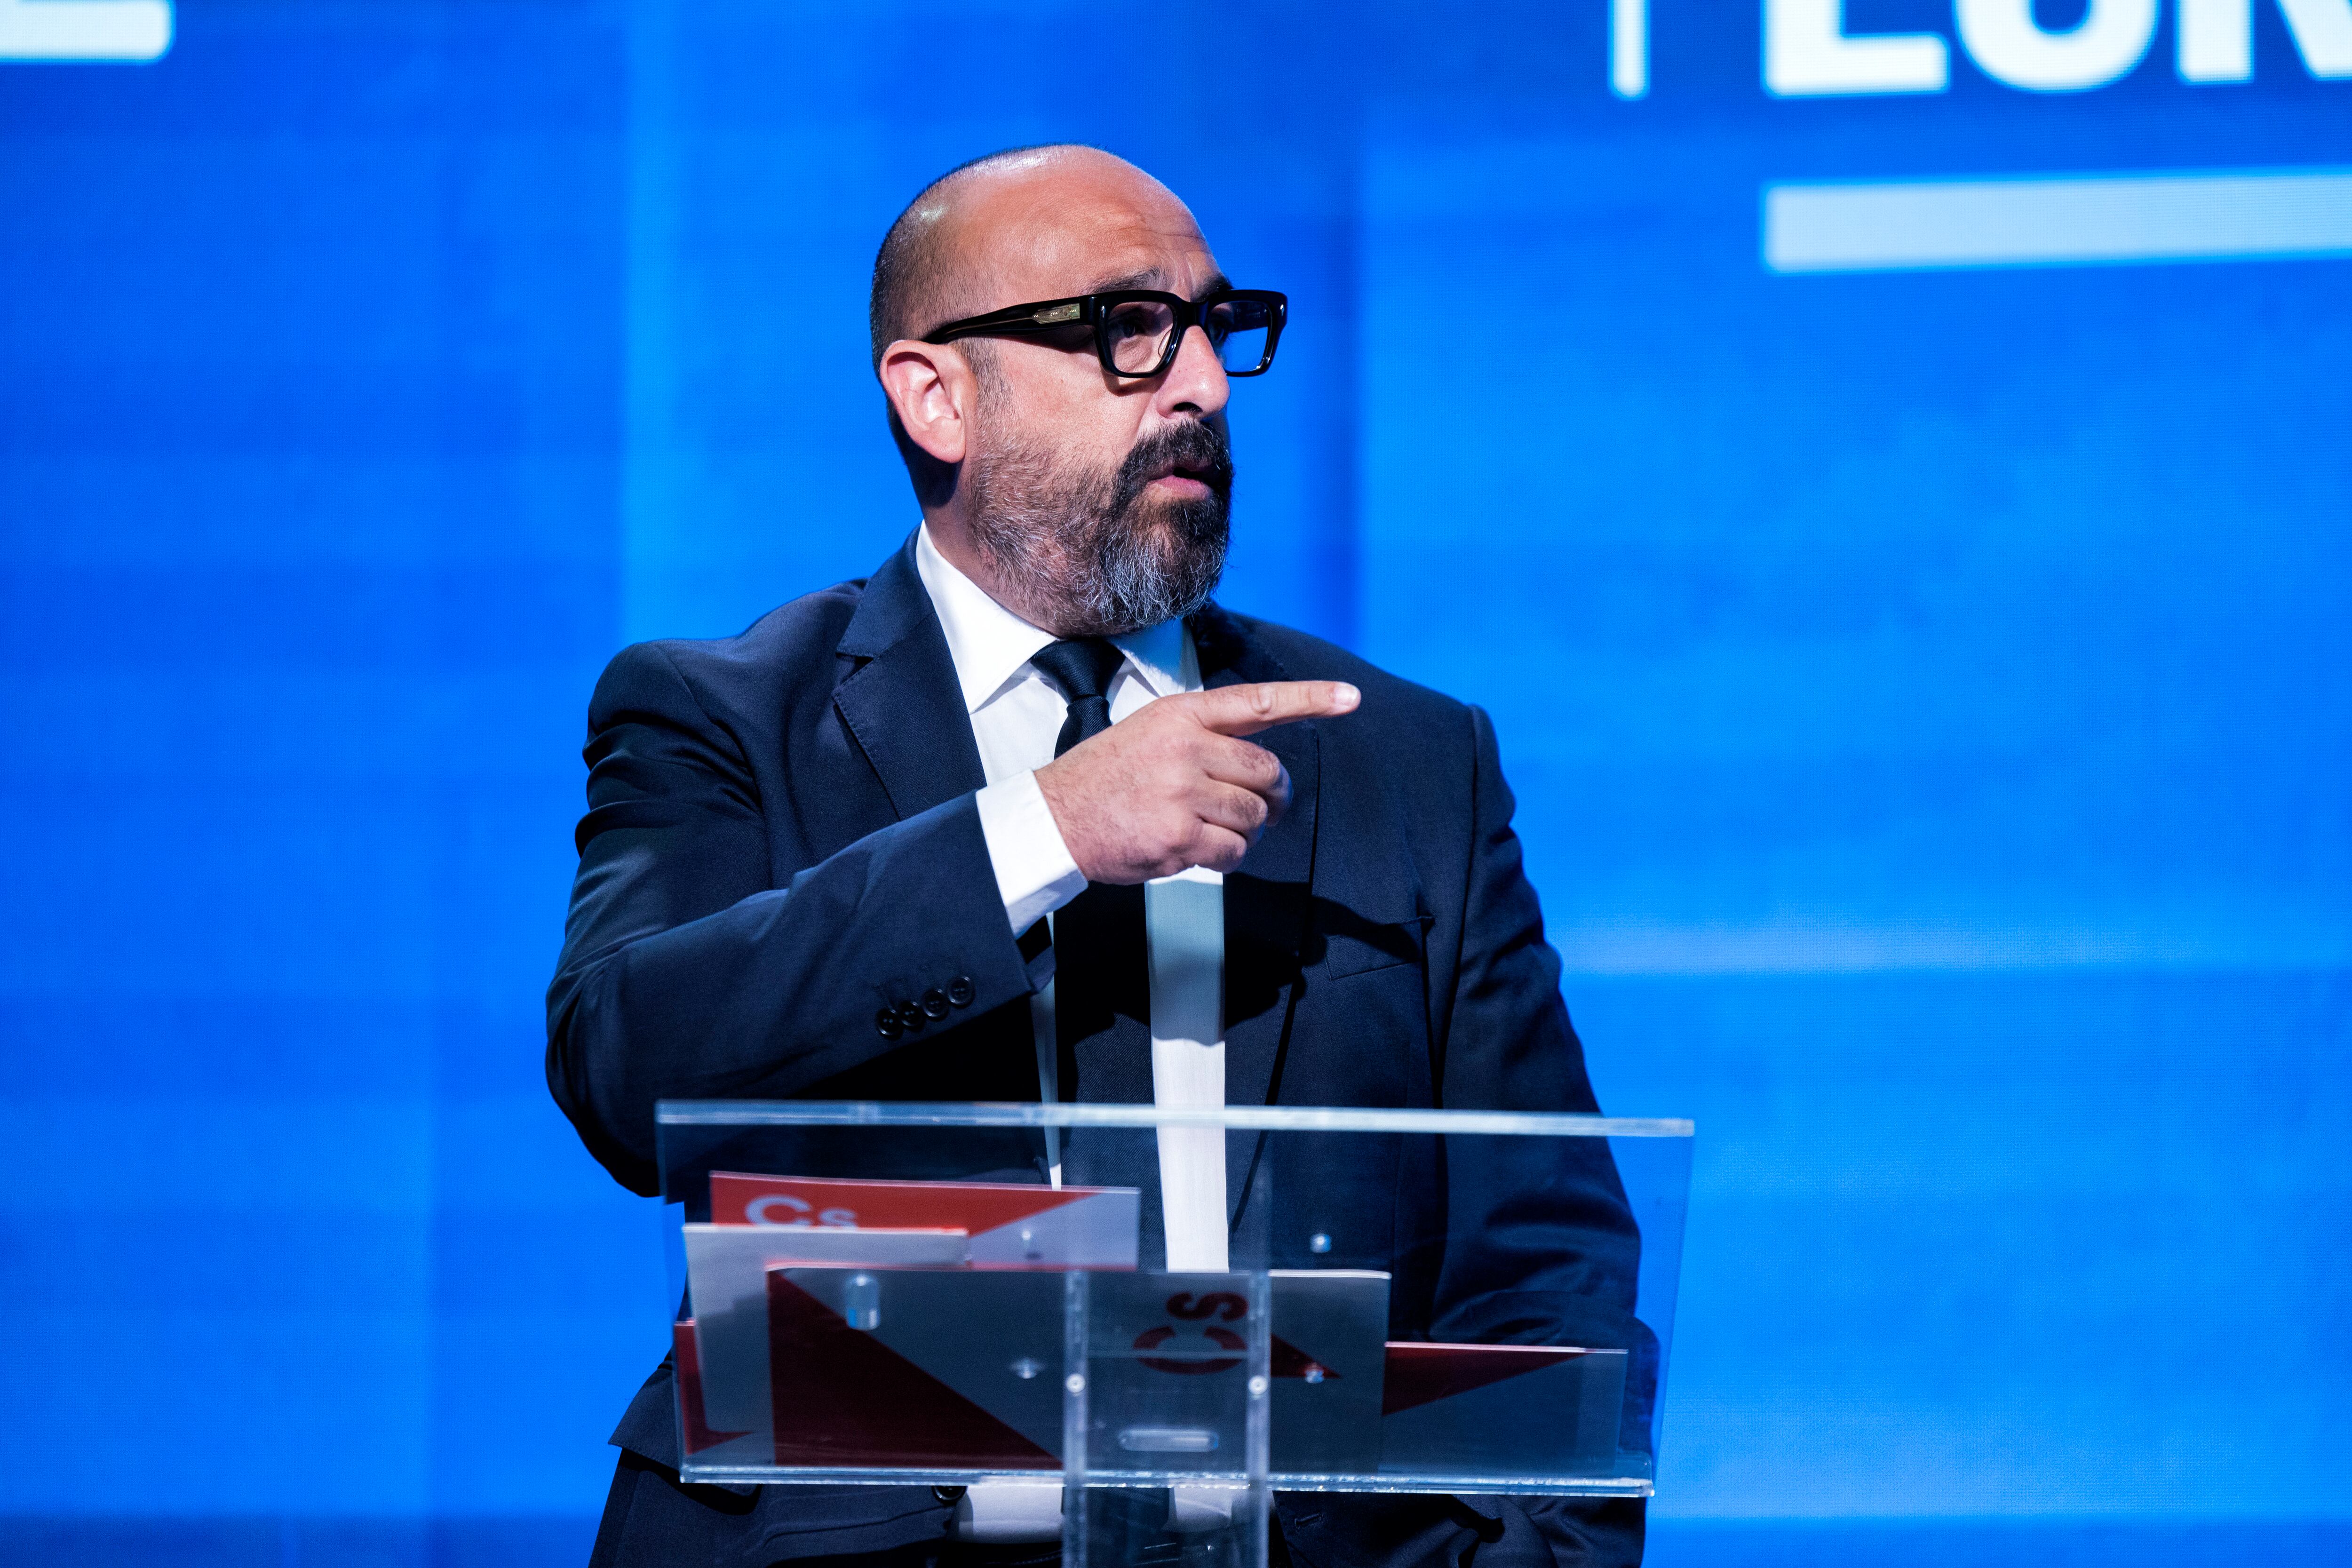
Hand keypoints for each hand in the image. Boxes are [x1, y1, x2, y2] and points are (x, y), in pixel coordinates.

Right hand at [1034, 680, 1359, 882]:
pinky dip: (1226, 858)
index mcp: (1181, 715)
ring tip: (1207, 828)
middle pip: (1267, 773)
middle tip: (1254, 808)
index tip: (1350, 697)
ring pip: (1255, 817)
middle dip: (1269, 798)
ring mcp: (1183, 792)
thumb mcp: (1151, 733)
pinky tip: (1196, 849)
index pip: (1257, 702)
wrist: (1055, 819)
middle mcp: (1185, 747)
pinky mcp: (1180, 836)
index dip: (1310, 698)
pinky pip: (1235, 852)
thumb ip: (1205, 736)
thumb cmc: (1104, 779)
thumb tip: (1263, 767)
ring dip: (1243, 832)